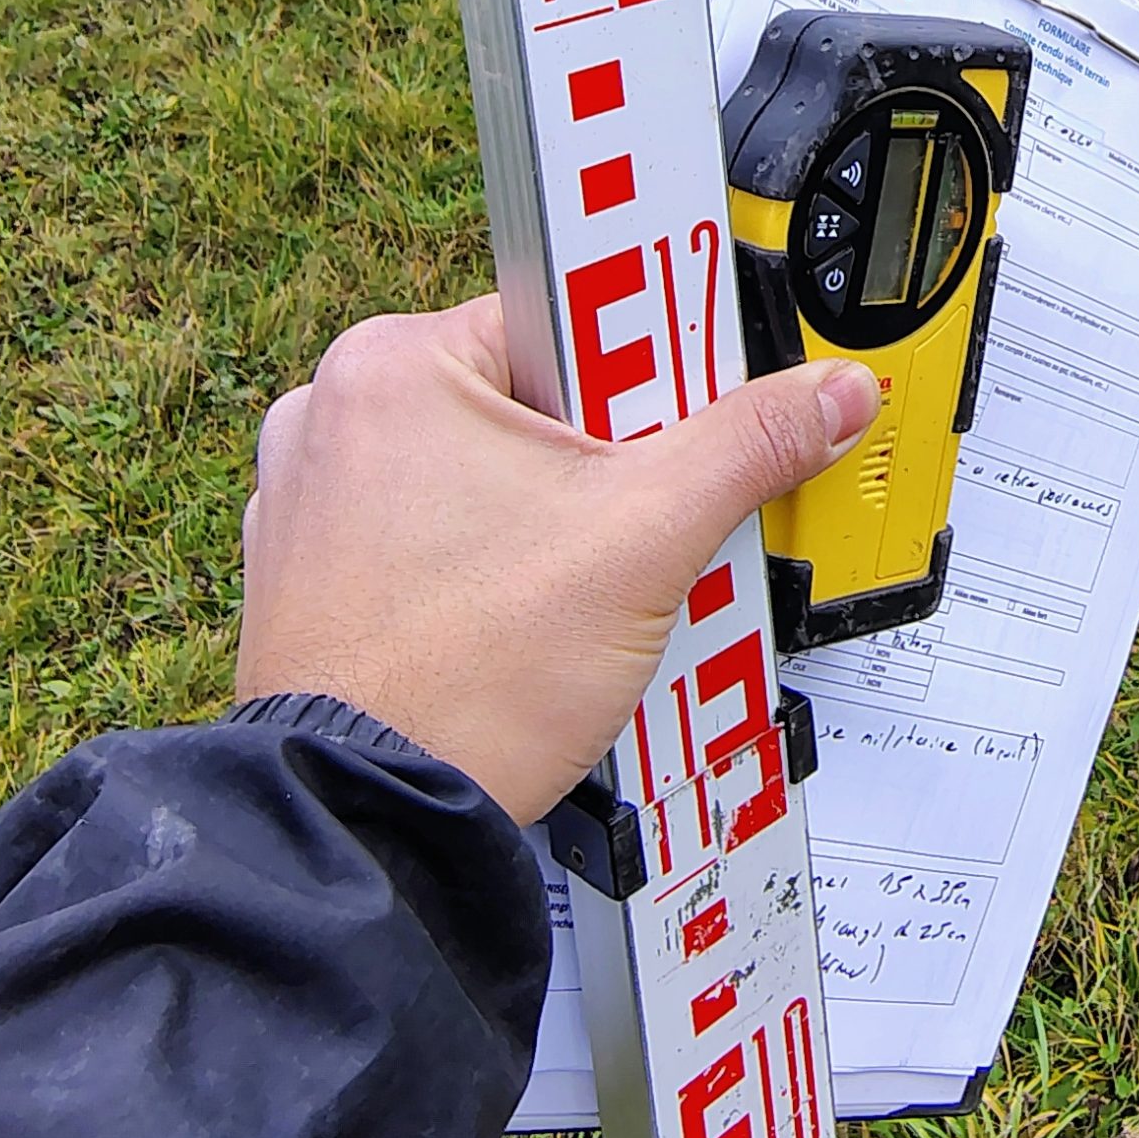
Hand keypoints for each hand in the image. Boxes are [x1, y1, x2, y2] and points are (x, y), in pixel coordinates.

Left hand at [239, 295, 877, 822]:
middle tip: (638, 525)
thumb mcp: (647, 541)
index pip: (566, 315)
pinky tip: (526, 624)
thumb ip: (749, 445)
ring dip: (551, 520)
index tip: (690, 403)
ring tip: (581, 590)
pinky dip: (487, 570)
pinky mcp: (316, 578)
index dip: (649, 370)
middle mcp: (333, 416)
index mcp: (393, 365)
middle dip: (606, 462)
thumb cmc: (460, 684)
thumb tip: (825, 393)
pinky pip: (433, 540)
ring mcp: (312, 503)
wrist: (372, 822)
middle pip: (533, 400)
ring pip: (484, 477)